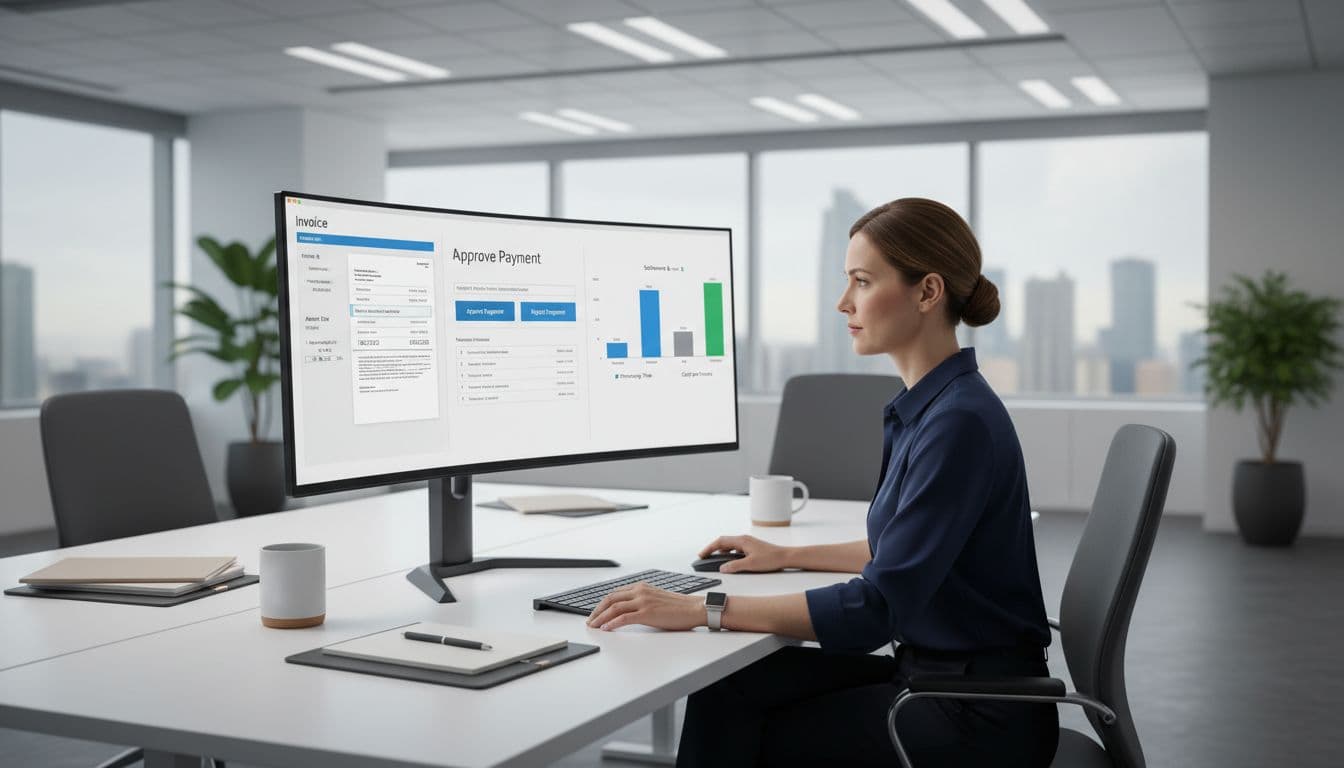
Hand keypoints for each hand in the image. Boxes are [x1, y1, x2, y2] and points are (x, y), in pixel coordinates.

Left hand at [586, 582, 706, 631]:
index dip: (603, 604)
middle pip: (611, 599)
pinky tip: (606, 628)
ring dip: (601, 618)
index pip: (615, 593)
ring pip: (614, 608)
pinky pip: (624, 617)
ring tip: (593, 626)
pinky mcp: (647, 613)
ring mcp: (643, 601)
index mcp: (641, 587)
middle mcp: (640, 591)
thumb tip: (629, 611)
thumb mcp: (656, 599)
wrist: (695, 608)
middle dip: (597, 611)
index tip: (596, 613)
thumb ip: (642, 601)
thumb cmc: (679, 607)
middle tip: (590, 620)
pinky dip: (612, 623)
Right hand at [698, 534, 789, 573]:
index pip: (720, 542)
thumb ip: (735, 566)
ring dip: (721, 551)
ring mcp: (748, 543)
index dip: (709, 548)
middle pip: (723, 542)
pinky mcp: (751, 547)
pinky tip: (730, 561)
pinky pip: (736, 549)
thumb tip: (723, 568)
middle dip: (712, 549)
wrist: (785, 557)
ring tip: (714, 560)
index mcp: (742, 541)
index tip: (702, 555)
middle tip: (704, 557)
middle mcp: (743, 539)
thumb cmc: (771, 558)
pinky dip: (729, 554)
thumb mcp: (750, 564)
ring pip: (729, 545)